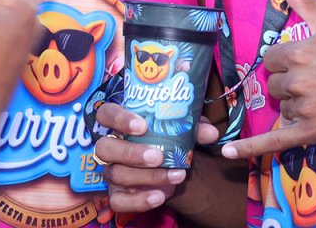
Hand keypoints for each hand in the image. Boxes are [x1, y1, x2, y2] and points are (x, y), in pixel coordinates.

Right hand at [93, 103, 219, 211]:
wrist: (172, 166)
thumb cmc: (170, 139)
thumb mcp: (182, 129)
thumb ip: (194, 128)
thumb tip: (211, 133)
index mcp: (121, 123)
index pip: (106, 114)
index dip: (119, 119)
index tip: (142, 126)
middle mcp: (111, 146)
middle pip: (104, 148)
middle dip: (131, 153)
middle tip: (158, 156)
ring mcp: (111, 171)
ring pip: (117, 174)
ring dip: (148, 177)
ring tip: (176, 175)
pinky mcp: (116, 194)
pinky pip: (118, 202)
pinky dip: (139, 201)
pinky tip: (160, 197)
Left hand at [221, 0, 315, 159]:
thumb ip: (304, 0)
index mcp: (299, 53)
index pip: (270, 60)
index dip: (286, 62)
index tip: (307, 63)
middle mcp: (298, 81)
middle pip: (274, 85)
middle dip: (290, 84)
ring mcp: (305, 108)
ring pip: (282, 108)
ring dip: (296, 105)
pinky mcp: (313, 133)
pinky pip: (274, 141)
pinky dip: (249, 148)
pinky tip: (228, 152)